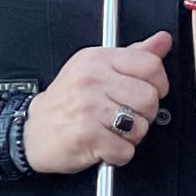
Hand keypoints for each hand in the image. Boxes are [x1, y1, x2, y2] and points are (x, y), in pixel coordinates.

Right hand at [21, 33, 174, 173]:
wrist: (32, 131)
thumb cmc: (67, 101)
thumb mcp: (96, 68)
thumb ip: (133, 55)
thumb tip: (162, 40)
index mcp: (97, 59)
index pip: (150, 65)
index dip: (159, 84)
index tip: (148, 92)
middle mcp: (92, 79)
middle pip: (149, 98)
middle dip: (144, 115)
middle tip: (125, 116)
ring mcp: (89, 107)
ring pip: (140, 126)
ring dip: (131, 137)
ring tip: (111, 131)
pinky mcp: (87, 135)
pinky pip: (125, 150)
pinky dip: (118, 154)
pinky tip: (104, 145)